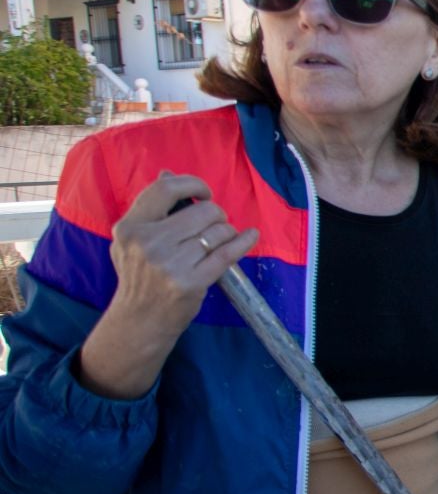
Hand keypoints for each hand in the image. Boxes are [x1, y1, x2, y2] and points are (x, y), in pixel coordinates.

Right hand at [76, 172, 259, 398]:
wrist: (140, 320)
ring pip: (218, 231)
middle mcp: (148, 242)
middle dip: (216, 215)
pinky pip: (228, 253)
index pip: (166, 189)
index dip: (193, 185)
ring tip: (218, 241)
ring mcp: (170, 263)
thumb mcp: (132, 240)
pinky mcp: (191, 281)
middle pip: (203, 211)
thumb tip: (167, 173)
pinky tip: (250, 236)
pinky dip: (244, 241)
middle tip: (214, 226)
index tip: (204, 194)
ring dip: (226, 232)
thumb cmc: (140, 275)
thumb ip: (150, 209)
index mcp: (130, 227)